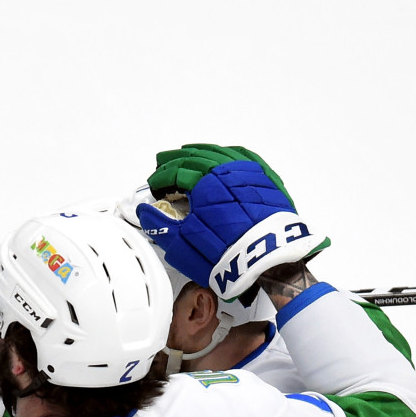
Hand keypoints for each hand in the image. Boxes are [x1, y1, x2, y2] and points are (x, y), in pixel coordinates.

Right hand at [136, 144, 328, 301]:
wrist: (268, 263)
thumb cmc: (227, 252)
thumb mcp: (182, 243)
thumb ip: (160, 224)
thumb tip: (147, 212)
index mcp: (205, 181)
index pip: (176, 171)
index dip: (161, 178)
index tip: (155, 185)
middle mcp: (228, 172)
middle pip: (196, 157)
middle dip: (176, 160)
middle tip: (164, 163)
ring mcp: (249, 175)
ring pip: (221, 154)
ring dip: (202, 153)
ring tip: (190, 154)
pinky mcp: (267, 183)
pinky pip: (247, 159)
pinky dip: (231, 154)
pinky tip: (227, 155)